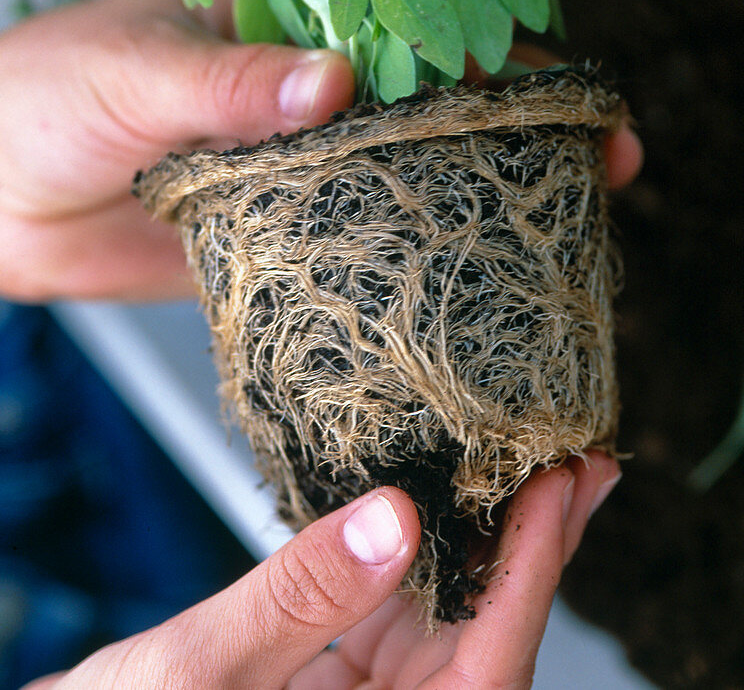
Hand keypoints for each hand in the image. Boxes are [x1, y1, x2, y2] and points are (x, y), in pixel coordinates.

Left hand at [0, 0, 640, 302]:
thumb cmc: (37, 98)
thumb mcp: (134, 73)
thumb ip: (230, 82)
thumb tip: (334, 82)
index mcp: (279, 20)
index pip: (405, 19)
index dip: (493, 44)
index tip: (566, 84)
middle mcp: (300, 92)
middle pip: (428, 102)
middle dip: (517, 125)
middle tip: (601, 162)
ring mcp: (294, 169)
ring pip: (403, 176)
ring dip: (479, 196)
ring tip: (565, 225)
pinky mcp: (274, 238)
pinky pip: (353, 242)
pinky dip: (408, 258)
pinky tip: (464, 281)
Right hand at [22, 451, 619, 689]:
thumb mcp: (199, 670)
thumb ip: (299, 598)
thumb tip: (395, 516)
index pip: (486, 667)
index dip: (533, 571)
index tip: (563, 483)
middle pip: (487, 637)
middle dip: (536, 546)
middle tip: (581, 461)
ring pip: (450, 617)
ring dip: (488, 540)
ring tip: (531, 462)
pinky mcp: (340, 674)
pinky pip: (398, 610)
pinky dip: (423, 548)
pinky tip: (441, 496)